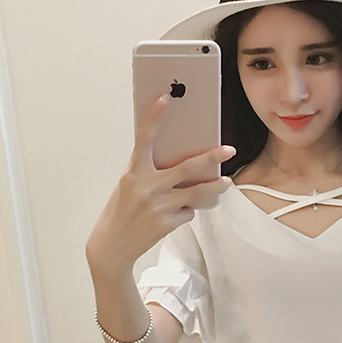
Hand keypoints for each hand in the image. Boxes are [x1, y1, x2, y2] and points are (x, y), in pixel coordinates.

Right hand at [87, 94, 233, 275]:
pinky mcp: (167, 223)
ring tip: (226, 182)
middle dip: (212, 157)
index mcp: (133, 172)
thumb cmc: (122, 210)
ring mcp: (158, 206)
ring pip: (197, 192)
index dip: (154, 117)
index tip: (165, 97)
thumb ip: (149, 172)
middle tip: (229, 149)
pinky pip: (188, 212)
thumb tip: (182, 161)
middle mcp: (146, 187)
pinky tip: (175, 214)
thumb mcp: (129, 186)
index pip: (144, 139)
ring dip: (216, 187)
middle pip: (187, 168)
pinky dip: (187, 210)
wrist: (112, 245)